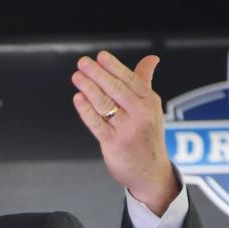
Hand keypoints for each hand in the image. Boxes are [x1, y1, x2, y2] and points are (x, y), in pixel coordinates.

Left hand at [72, 51, 177, 215]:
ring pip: (105, 104)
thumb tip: (151, 58)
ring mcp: (127, 128)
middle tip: (82, 62)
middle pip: (116, 89)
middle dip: (98, 74)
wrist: (150, 170)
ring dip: (89, 89)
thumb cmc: (147, 134)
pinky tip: (78, 99)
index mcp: (149, 101)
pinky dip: (86, 110)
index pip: (130, 79)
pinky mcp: (113, 143)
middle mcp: (140, 113)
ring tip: (76, 77)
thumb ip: (145, 82)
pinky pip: (97, 123)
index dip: (114, 67)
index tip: (100, 56)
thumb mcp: (151, 107)